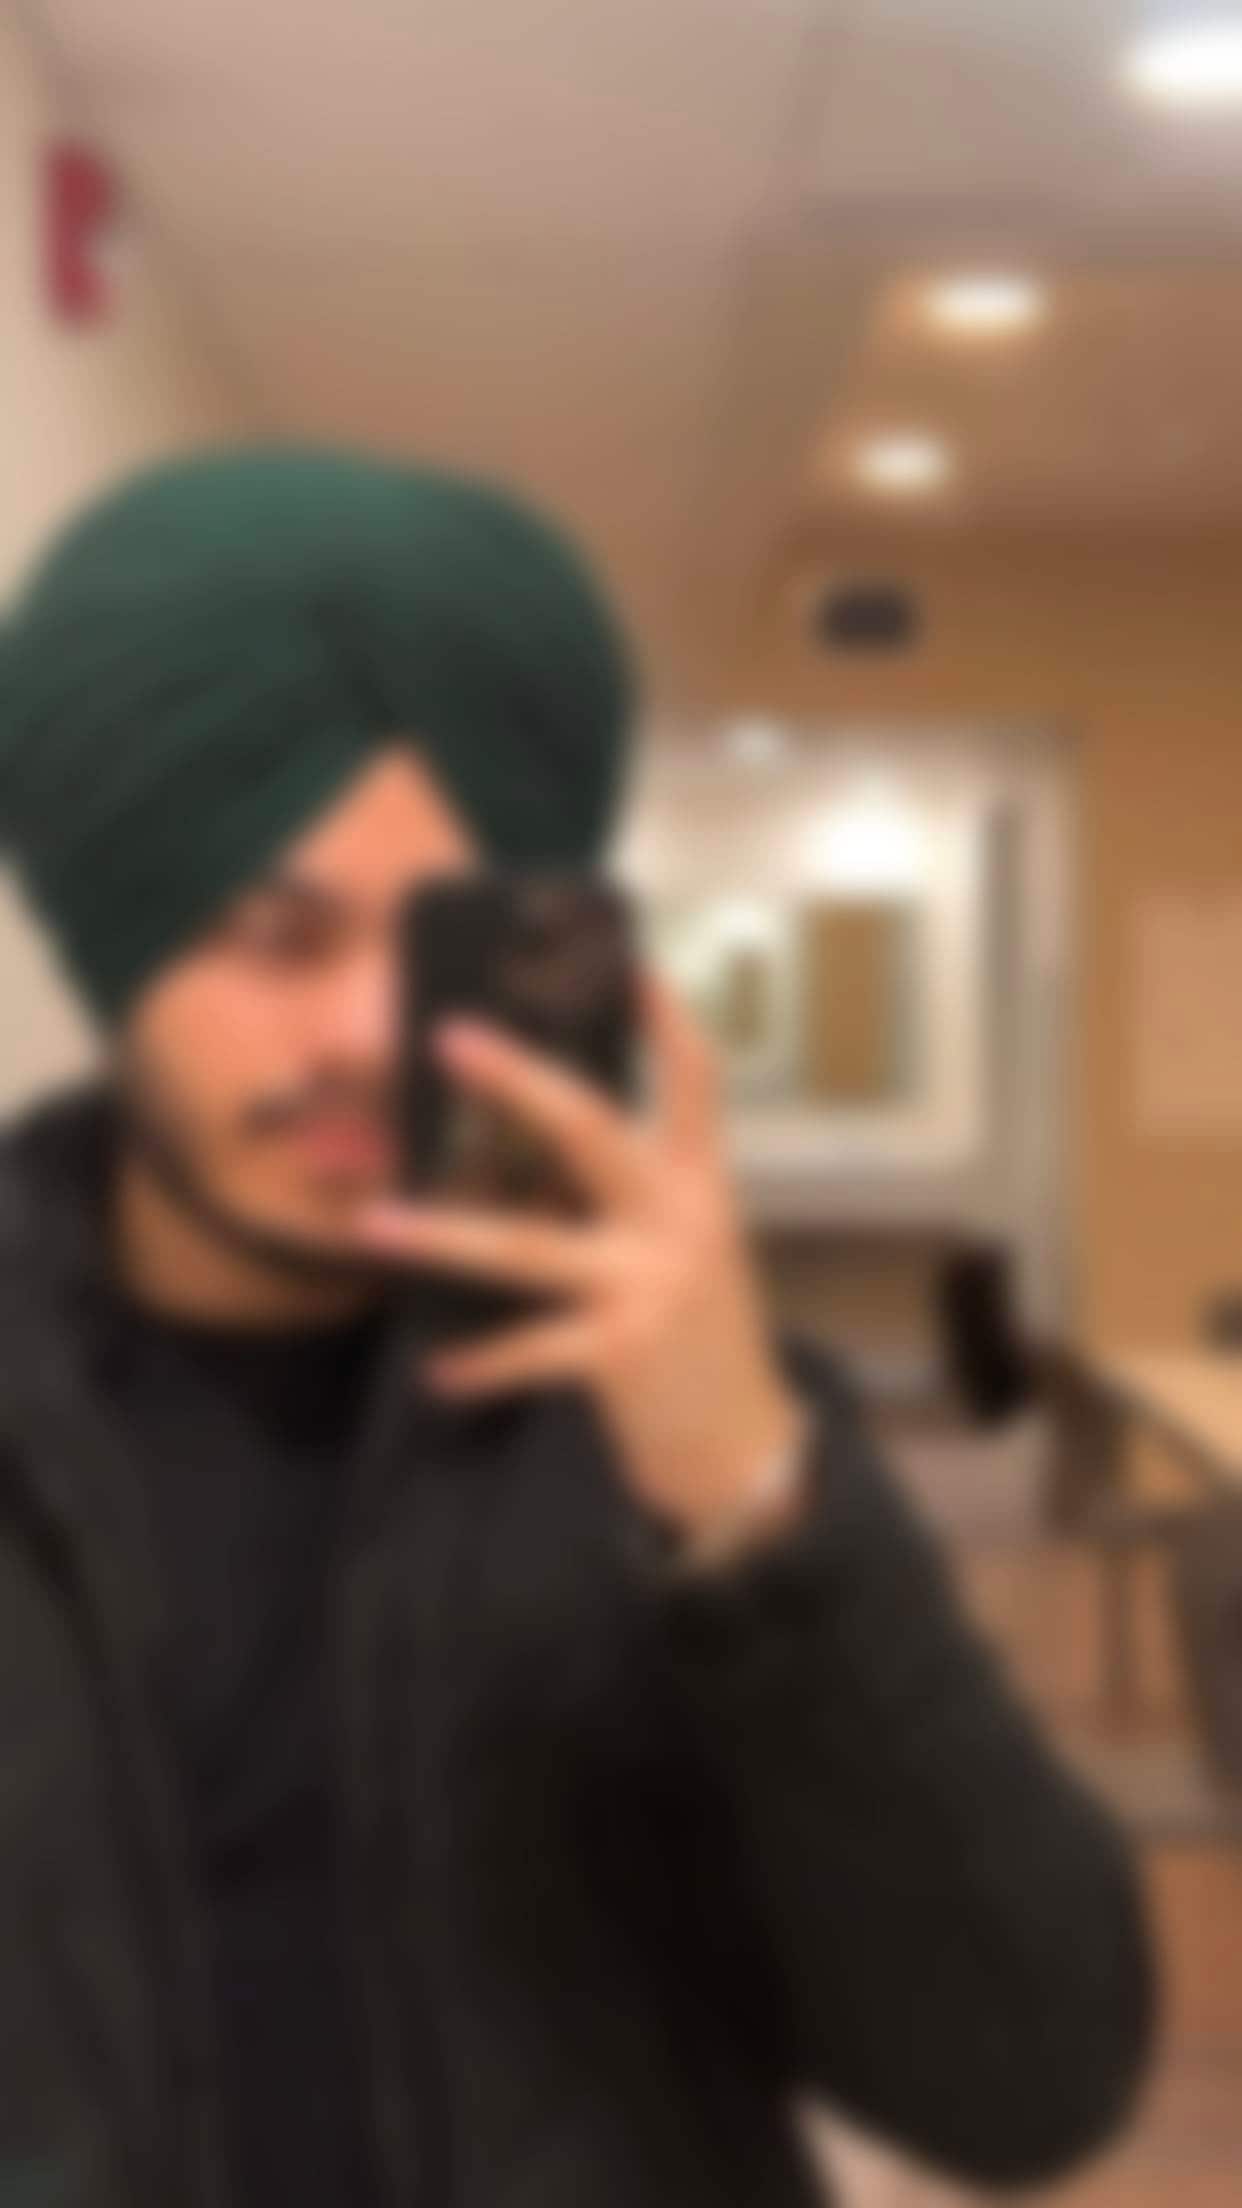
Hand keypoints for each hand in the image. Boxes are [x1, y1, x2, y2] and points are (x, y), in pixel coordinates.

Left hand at [355, 969, 804, 1540]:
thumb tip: (524, 1161)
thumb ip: (627, 1205)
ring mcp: (650, 1284)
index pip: (696, 1084)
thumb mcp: (686, 1253)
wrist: (746, 1448)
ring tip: (374, 1222)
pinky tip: (438, 1373)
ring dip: (441, 1234)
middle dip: (517, 1081)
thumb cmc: (700, 1338)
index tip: (631, 962)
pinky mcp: (622, 1352)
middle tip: (449, 1038)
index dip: (668, 1022)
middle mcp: (679, 1220)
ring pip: (525, 1245)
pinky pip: (527, 1350)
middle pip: (591, 1130)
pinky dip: (478, 1365)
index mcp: (699, 1186)